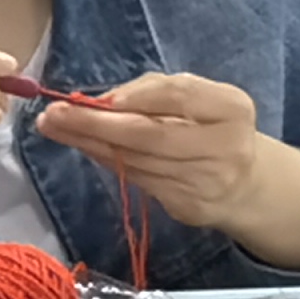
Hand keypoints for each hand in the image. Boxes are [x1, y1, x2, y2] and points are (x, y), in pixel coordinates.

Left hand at [33, 74, 299, 269]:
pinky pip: (138, 179)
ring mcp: (208, 181)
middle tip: (53, 115)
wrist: (245, 183)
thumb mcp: (194, 98)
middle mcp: (226, 147)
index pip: (179, 96)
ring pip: (137, 160)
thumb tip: (100, 101)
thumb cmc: (208, 127)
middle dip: (96, 124)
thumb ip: (153, 92)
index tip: (93, 98)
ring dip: (90, 143)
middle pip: (151, 134)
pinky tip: (83, 147)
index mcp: (231, 109)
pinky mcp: (190, 206)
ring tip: (55, 127)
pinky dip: (106, 161)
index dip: (136, 97)